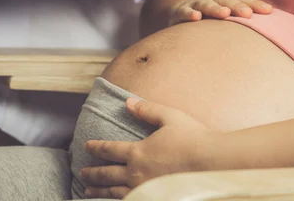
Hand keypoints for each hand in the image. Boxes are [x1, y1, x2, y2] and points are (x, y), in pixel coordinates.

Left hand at [80, 99, 217, 198]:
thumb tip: (127, 102)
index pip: (109, 149)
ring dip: (99, 190)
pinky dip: (115, 200)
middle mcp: (136, 173)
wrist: (212, 163)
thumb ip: (146, 110)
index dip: (96, 147)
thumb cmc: (192, 138)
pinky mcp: (155, 198)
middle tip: (82, 172)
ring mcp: (144, 189)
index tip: (86, 146)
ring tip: (87, 190)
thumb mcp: (169, 117)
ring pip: (114, 192)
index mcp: (138, 152)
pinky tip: (115, 199)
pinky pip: (129, 200)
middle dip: (92, 172)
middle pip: (107, 174)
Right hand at [169, 0, 272, 25]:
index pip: (242, 1)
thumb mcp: (225, 18)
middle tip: (248, 14)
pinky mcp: (180, 12)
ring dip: (216, 8)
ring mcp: (196, 4)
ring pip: (207, 4)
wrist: (178, 12)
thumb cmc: (208, 19)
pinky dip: (190, 14)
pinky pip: (185, 12)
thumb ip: (242, 22)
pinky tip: (196, 18)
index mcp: (226, 0)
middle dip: (238, 6)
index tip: (269, 11)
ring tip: (225, 14)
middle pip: (227, 1)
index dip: (255, 5)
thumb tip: (271, 30)